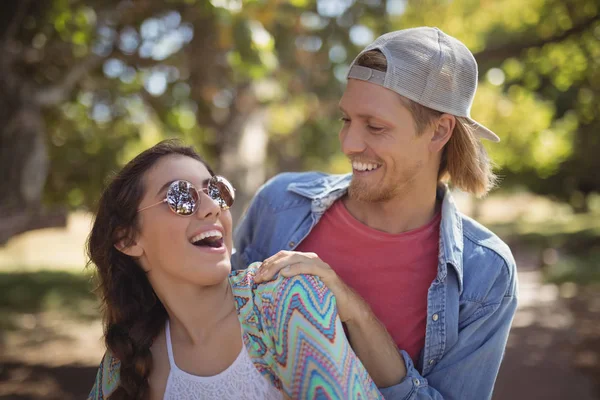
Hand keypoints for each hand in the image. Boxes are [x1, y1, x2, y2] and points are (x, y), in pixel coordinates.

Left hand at [254, 250, 368, 322]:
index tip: (255, 277)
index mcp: (302, 262)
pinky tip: (285, 274)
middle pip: (284, 256)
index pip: (280, 257)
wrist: (346, 307)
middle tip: (258, 279)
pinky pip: (310, 267)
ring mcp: (319, 265)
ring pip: (295, 258)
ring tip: (266, 277)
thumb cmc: (321, 300)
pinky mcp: (328, 273)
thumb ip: (287, 286)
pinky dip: (296, 268)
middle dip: (269, 266)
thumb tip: (265, 289)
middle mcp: (310, 259)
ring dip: (278, 266)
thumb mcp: (300, 291)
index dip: (266, 264)